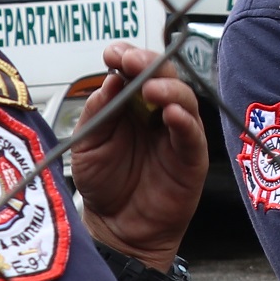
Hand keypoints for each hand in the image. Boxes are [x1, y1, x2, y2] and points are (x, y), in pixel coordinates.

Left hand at [70, 43, 205, 270]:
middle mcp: (156, 113)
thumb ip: (98, 112)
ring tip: (150, 88)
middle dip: (150, 63)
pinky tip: (170, 113)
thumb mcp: (87, 144)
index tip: (113, 52)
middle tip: (132, 60)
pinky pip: (192, 134)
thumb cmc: (104, 185)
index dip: (128, 57)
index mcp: (130, 105)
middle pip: (164, 77)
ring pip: (183, 99)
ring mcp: (175, 133)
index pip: (135, 71)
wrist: (117, 227)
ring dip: (169, 89)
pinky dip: (184, 120)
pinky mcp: (191, 157)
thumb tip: (110, 80)